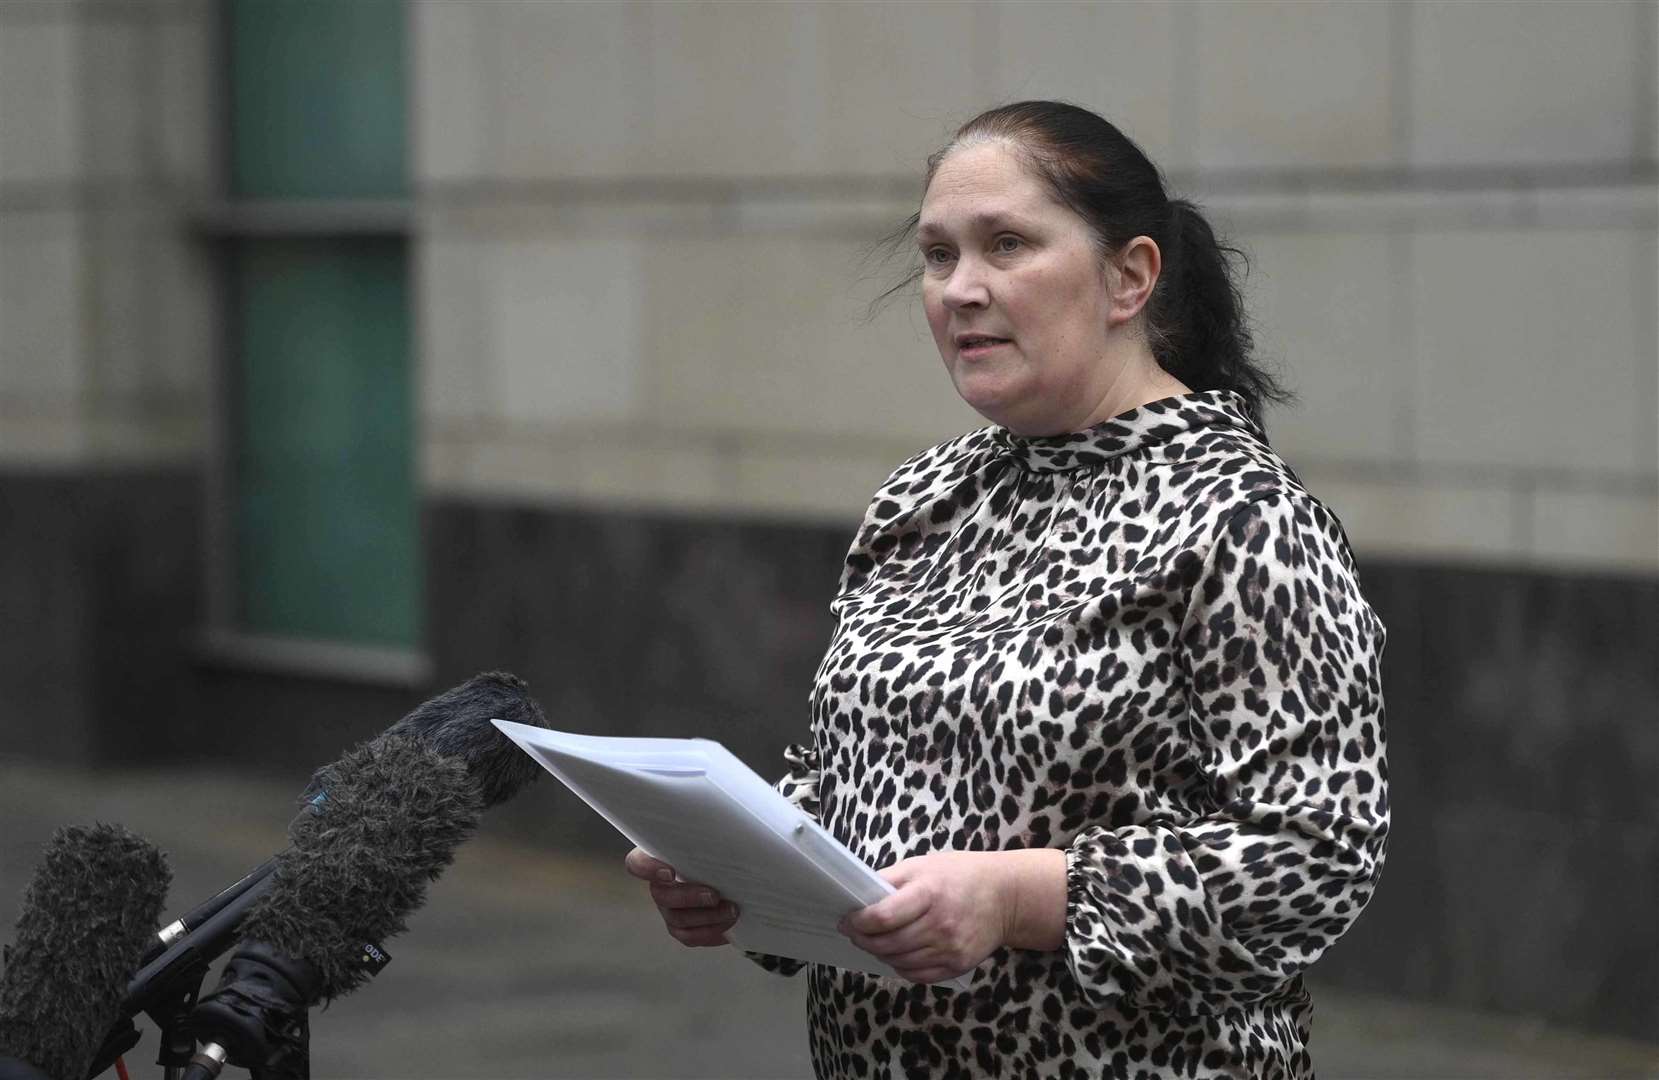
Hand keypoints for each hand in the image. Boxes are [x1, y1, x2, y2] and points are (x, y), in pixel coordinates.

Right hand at [623, 847, 738, 947]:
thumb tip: (730, 837)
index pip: (637, 863)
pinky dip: (711, 931)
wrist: (738, 878)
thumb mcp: (718, 840)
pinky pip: (690, 936)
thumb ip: (712, 838)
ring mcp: (669, 909)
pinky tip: (729, 923)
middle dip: (689, 897)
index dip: (647, 869)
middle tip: (715, 896)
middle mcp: (660, 885)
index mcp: (661, 857)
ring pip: (677, 918)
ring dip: (707, 917)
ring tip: (732, 910)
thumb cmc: (724, 851)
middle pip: (661, 896)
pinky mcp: (682, 928)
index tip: (670, 873)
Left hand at [838, 851, 1013, 983]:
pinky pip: (917, 975)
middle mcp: (940, 924)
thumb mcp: (922, 865)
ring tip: (873, 942)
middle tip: (854, 933)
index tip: (847, 919)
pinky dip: (900, 966)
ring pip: (899, 961)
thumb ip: (891, 879)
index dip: (858, 922)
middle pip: (887, 943)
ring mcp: (950, 948)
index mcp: (929, 893)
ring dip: (879, 954)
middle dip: (863, 940)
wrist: (1006, 897)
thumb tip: (858, 895)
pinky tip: (896, 954)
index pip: (883, 917)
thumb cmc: (960, 875)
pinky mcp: (957, 965)